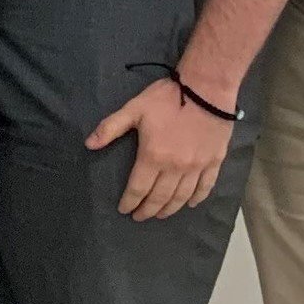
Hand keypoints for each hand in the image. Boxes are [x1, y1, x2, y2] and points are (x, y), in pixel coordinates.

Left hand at [85, 77, 235, 221]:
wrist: (207, 87)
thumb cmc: (168, 97)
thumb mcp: (134, 109)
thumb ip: (110, 128)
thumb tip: (89, 144)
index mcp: (153, 157)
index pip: (138, 188)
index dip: (130, 202)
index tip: (125, 210)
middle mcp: (175, 167)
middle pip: (159, 197)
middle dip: (148, 210)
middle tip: (140, 217)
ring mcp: (197, 166)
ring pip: (182, 196)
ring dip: (169, 208)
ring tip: (160, 215)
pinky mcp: (214, 161)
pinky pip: (206, 186)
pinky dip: (197, 198)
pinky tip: (191, 204)